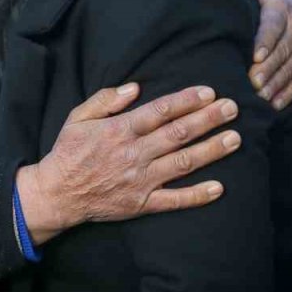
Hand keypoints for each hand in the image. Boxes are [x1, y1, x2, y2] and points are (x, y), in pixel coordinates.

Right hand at [16, 84, 239, 244]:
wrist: (56, 195)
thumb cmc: (68, 153)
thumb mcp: (78, 118)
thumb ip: (105, 100)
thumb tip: (135, 87)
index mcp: (119, 130)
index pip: (160, 111)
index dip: (186, 100)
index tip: (208, 92)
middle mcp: (134, 154)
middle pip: (178, 133)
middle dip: (208, 119)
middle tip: (232, 108)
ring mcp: (140, 181)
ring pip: (182, 163)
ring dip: (211, 151)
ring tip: (235, 139)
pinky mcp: (141, 204)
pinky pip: (174, 200)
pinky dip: (197, 196)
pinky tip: (219, 188)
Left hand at [222, 0, 291, 109]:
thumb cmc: (277, 3)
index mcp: (283, 9)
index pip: (274, 25)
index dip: (266, 41)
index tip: (254, 56)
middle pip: (282, 52)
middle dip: (267, 69)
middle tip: (251, 84)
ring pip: (290, 69)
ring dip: (275, 86)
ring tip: (258, 98)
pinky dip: (286, 95)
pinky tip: (273, 106)